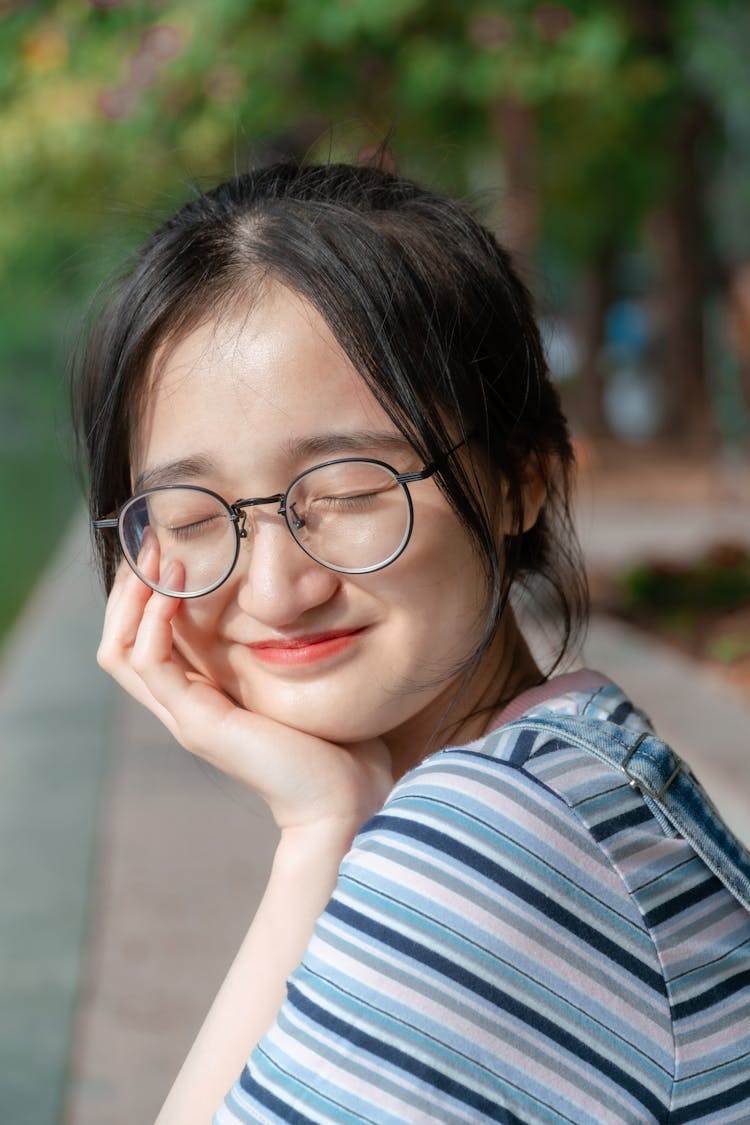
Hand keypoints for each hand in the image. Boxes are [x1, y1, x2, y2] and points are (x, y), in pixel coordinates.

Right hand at [97, 542, 393, 835]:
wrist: (345, 799)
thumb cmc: (337, 743)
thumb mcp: (303, 681)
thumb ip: (286, 647)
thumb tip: (306, 597)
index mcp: (202, 696)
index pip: (142, 640)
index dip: (144, 594)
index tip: (166, 547)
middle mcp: (183, 705)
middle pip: (118, 641)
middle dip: (129, 587)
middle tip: (150, 540)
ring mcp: (184, 716)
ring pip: (120, 650)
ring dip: (135, 598)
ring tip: (160, 557)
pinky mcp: (197, 723)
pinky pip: (149, 664)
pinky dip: (154, 622)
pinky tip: (175, 589)